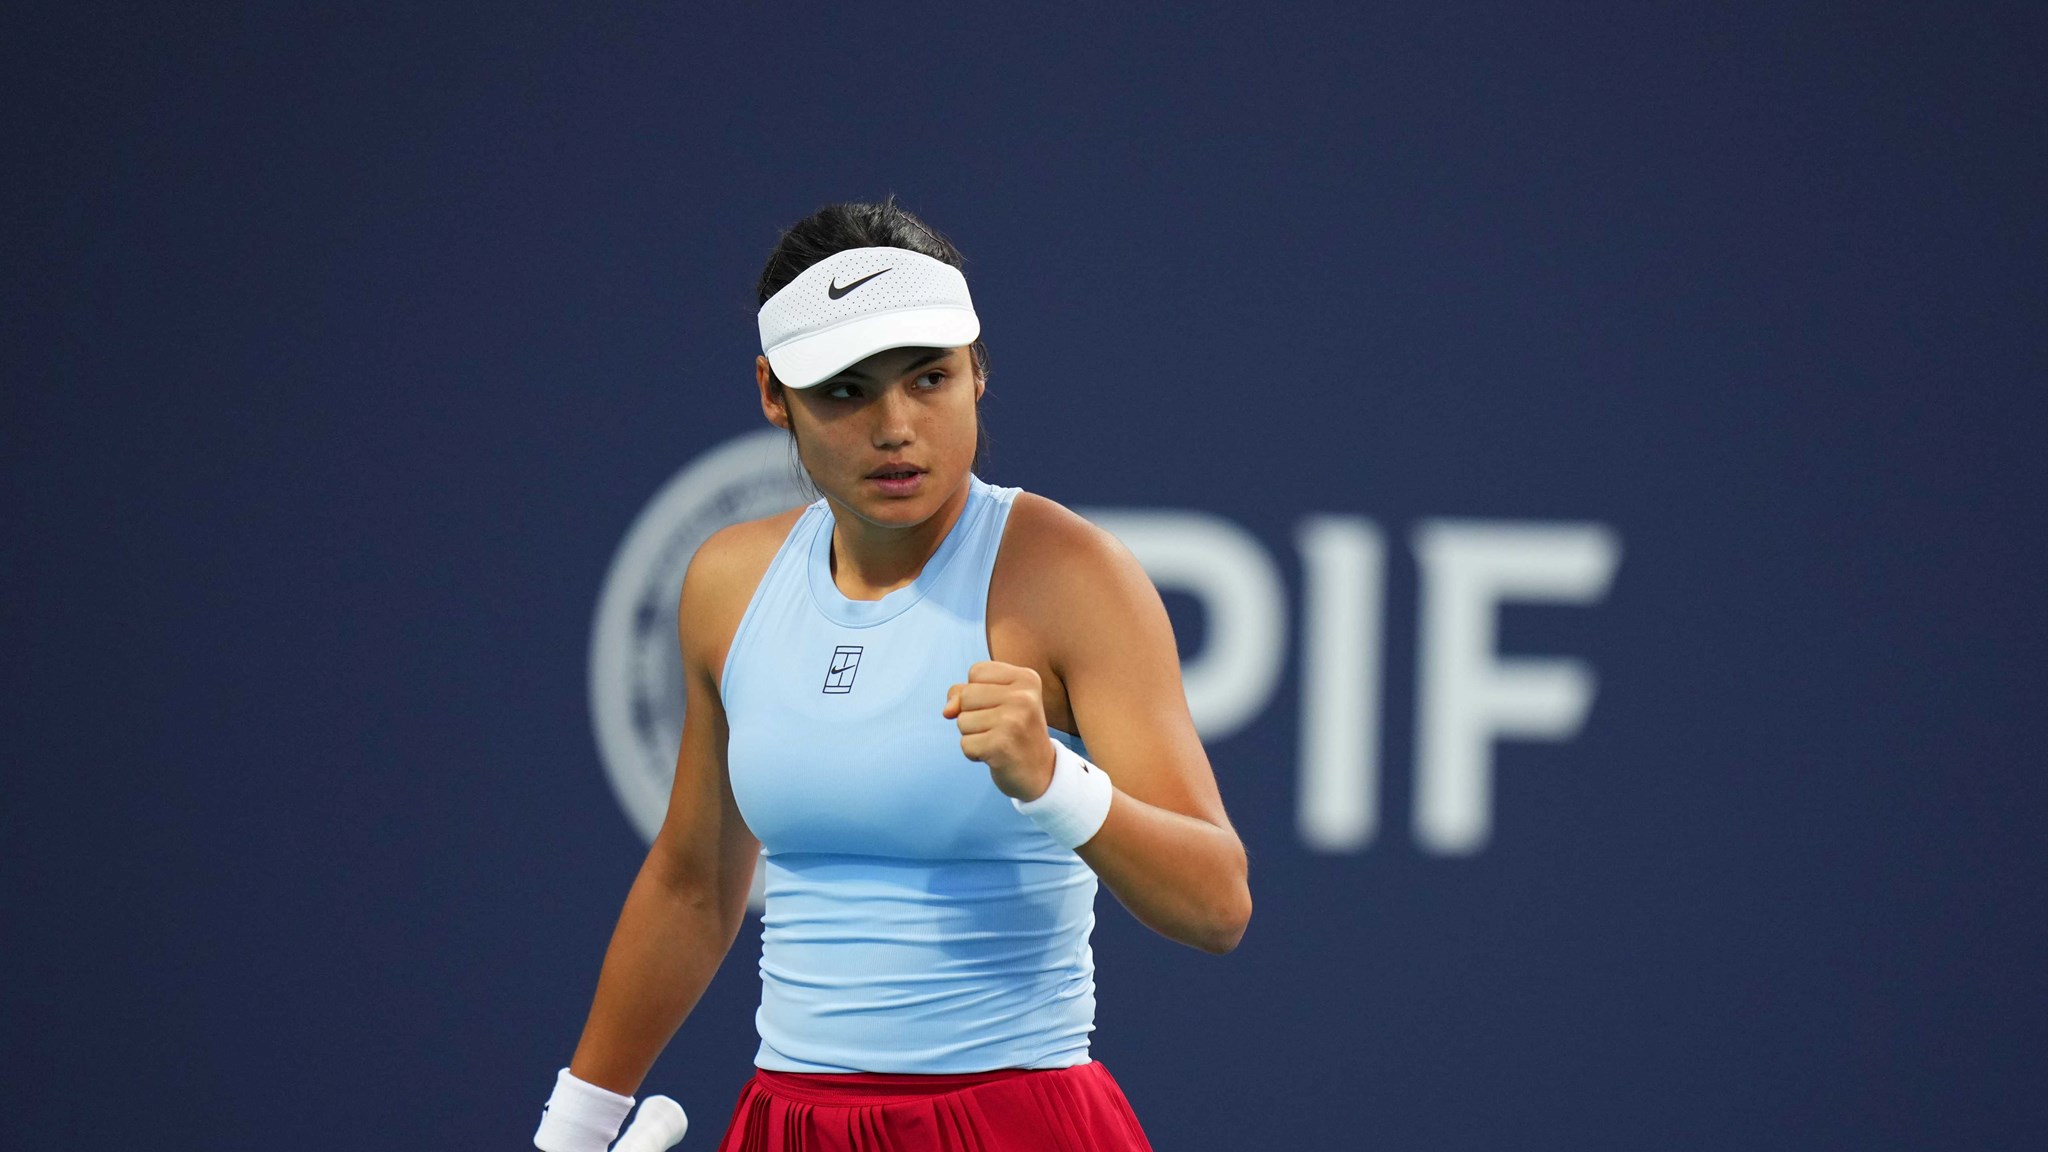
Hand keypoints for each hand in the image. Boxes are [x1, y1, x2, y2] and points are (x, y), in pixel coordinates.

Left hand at [942, 661, 1057, 801]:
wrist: (1041, 772)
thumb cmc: (1014, 732)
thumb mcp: (996, 701)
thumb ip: (965, 693)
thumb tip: (947, 711)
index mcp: (1026, 678)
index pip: (976, 672)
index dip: (978, 692)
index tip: (1001, 707)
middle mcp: (1023, 696)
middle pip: (966, 695)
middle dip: (973, 715)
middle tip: (1000, 727)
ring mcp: (1014, 721)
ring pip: (962, 720)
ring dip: (973, 735)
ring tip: (998, 740)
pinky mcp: (1002, 745)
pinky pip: (965, 744)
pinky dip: (975, 753)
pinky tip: (995, 755)